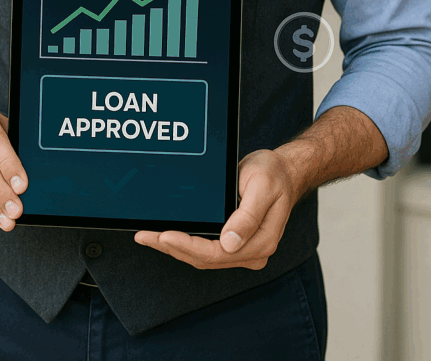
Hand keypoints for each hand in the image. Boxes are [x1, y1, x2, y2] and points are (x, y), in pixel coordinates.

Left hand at [134, 148, 299, 269]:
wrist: (285, 172)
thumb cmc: (275, 175)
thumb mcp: (262, 187)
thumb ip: (248, 216)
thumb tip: (229, 243)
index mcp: (260, 242)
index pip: (216, 253)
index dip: (187, 245)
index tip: (164, 235)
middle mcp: (251, 252)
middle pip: (204, 258)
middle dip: (172, 247)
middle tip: (145, 235)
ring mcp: (242, 249)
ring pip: (201, 256)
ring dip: (174, 248)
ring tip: (148, 237)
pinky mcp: (234, 243)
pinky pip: (205, 248)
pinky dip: (184, 243)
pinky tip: (167, 236)